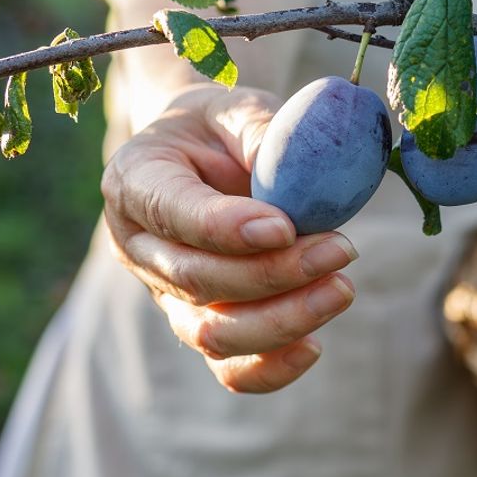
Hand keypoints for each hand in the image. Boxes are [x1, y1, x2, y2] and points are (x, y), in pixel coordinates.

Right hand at [100, 85, 357, 392]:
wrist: (207, 150)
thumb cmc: (225, 125)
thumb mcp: (239, 107)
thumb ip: (263, 133)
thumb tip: (302, 177)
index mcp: (134, 180)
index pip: (171, 212)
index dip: (226, 227)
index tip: (284, 226)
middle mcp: (138, 246)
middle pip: (197, 278)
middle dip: (274, 273)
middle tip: (340, 250)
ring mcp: (165, 292)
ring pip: (211, 332)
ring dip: (282, 320)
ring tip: (341, 288)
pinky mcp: (200, 322)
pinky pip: (227, 366)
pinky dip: (270, 368)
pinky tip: (315, 346)